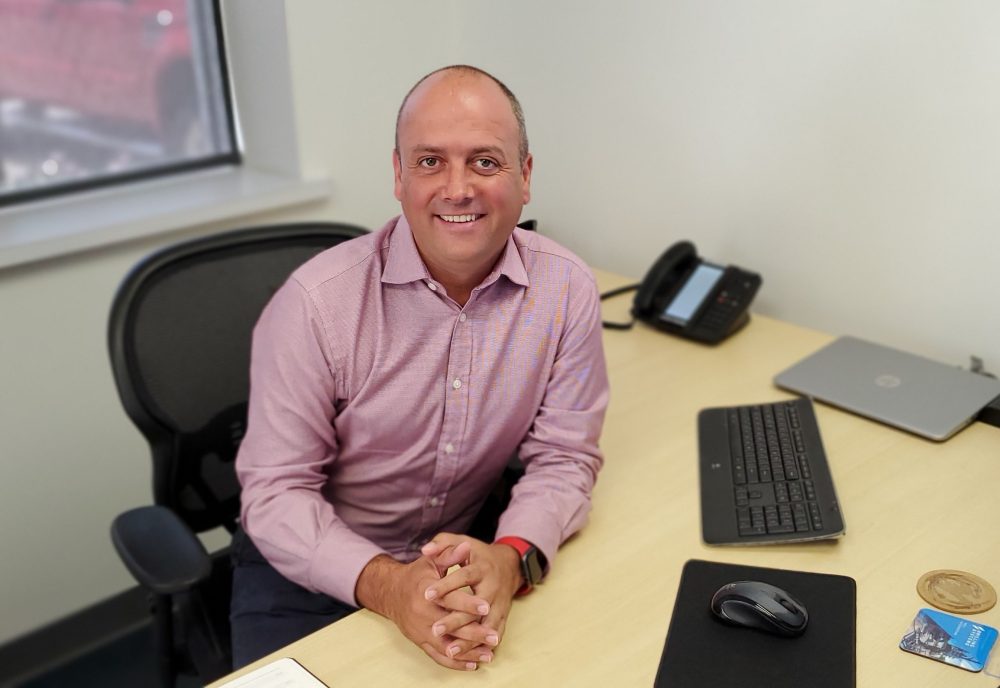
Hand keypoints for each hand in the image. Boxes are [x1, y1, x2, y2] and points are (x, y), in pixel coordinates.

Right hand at [354, 547, 496, 669]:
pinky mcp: (420, 642)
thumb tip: (465, 546)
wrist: (391, 593)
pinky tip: (473, 664)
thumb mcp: (432, 561)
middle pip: (450, 627)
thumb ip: (449, 553)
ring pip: (446, 646)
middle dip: (473, 633)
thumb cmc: (417, 575)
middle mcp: (422, 614)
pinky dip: (456, 663)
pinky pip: (439, 657)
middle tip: (494, 636)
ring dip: (468, 652)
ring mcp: (421, 631)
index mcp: (425, 592)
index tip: (486, 606)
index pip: (449, 599)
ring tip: (489, 654)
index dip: (467, 603)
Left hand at [421, 533, 522, 658]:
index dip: (446, 585)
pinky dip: (482, 646)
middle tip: (435, 629)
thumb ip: (442, 544)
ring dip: (469, 639)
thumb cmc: (478, 554)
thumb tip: (425, 549)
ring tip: (450, 650)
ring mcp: (500, 604)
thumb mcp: (460, 542)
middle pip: (476, 606)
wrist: (508, 565)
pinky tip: (470, 658)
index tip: (427, 594)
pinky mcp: (503, 616)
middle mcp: (493, 587)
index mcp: (482, 567)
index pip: (464, 576)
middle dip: (456, 619)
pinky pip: (494, 634)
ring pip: (485, 625)